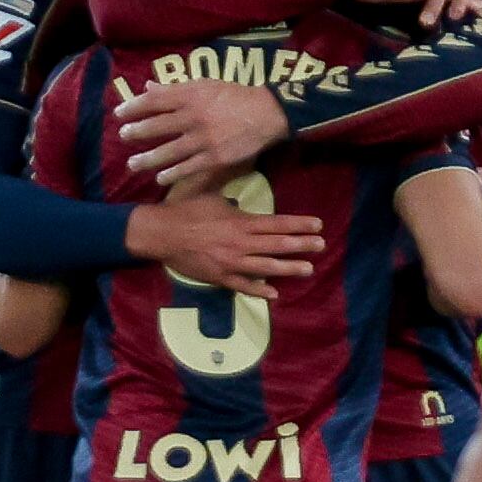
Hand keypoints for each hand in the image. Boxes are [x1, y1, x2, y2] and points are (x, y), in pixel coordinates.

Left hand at [117, 78, 289, 188]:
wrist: (265, 114)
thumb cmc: (234, 96)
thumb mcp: (204, 85)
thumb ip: (175, 88)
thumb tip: (147, 87)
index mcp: (190, 96)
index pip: (154, 101)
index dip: (133, 107)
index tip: (120, 114)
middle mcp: (193, 117)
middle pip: (157, 127)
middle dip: (136, 132)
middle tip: (123, 137)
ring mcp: (203, 140)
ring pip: (168, 151)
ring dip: (147, 159)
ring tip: (133, 164)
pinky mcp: (214, 158)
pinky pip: (188, 168)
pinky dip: (172, 174)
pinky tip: (160, 178)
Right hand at [125, 191, 324, 297]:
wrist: (160, 233)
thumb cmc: (185, 210)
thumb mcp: (212, 194)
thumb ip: (233, 196)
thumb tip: (245, 187)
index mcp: (240, 222)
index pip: (277, 223)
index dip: (299, 225)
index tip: (317, 225)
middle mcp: (240, 243)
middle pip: (277, 245)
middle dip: (301, 245)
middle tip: (321, 246)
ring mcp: (231, 262)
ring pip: (265, 267)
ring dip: (288, 268)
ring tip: (307, 269)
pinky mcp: (219, 277)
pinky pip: (243, 286)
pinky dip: (259, 290)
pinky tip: (274, 294)